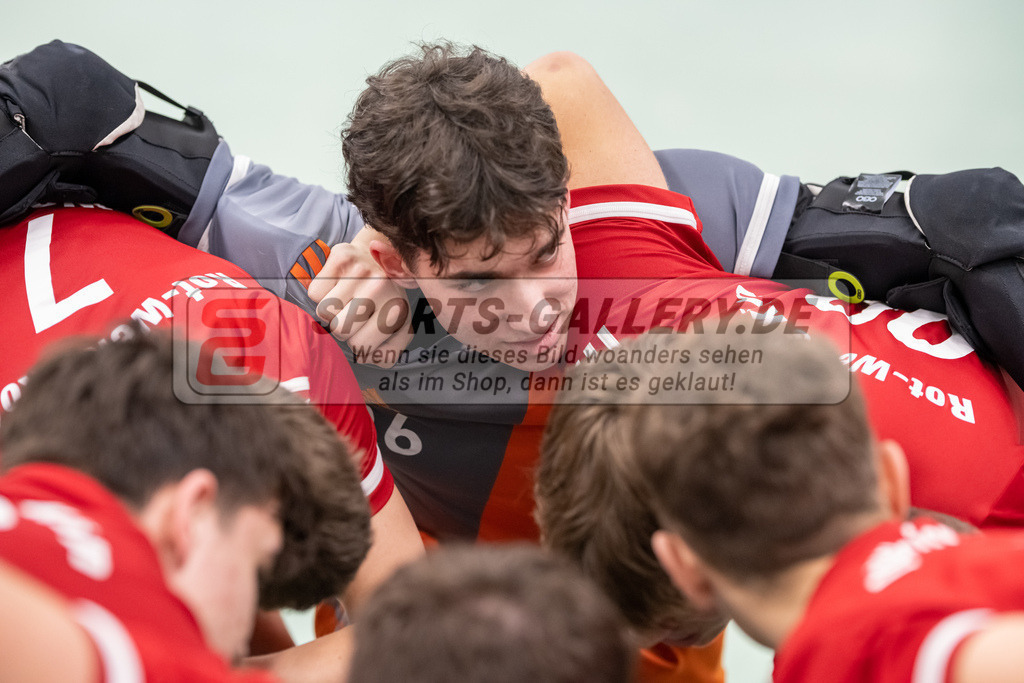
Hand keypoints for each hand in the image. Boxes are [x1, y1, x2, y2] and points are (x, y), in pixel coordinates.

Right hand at [307, 228, 412, 367]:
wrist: (379, 257)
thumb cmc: (384, 299)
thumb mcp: (397, 328)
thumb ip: (388, 354)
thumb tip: (366, 357)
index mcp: (397, 308)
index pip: (361, 346)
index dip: (357, 343)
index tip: (364, 330)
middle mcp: (380, 287)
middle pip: (339, 329)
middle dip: (341, 328)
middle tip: (352, 315)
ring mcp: (360, 270)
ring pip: (324, 312)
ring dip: (330, 311)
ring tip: (345, 300)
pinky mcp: (341, 256)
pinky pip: (315, 293)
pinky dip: (321, 294)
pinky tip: (337, 287)